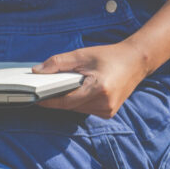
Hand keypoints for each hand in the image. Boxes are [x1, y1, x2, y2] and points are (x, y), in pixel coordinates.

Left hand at [34, 42, 150, 117]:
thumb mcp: (82, 55)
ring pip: (76, 109)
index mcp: (99, 89)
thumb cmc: (110, 56)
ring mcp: (107, 111)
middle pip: (70, 106)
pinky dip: (78, 101)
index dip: (48, 100)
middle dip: (58, 96)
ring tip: (70, 83)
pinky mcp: (108, 113)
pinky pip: (84, 109)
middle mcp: (105, 104)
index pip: (65, 101)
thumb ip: (58, 63)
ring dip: (68, 99)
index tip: (33, 97)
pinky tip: (81, 89)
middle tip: (47, 85)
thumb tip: (37, 71)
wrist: (137, 61)